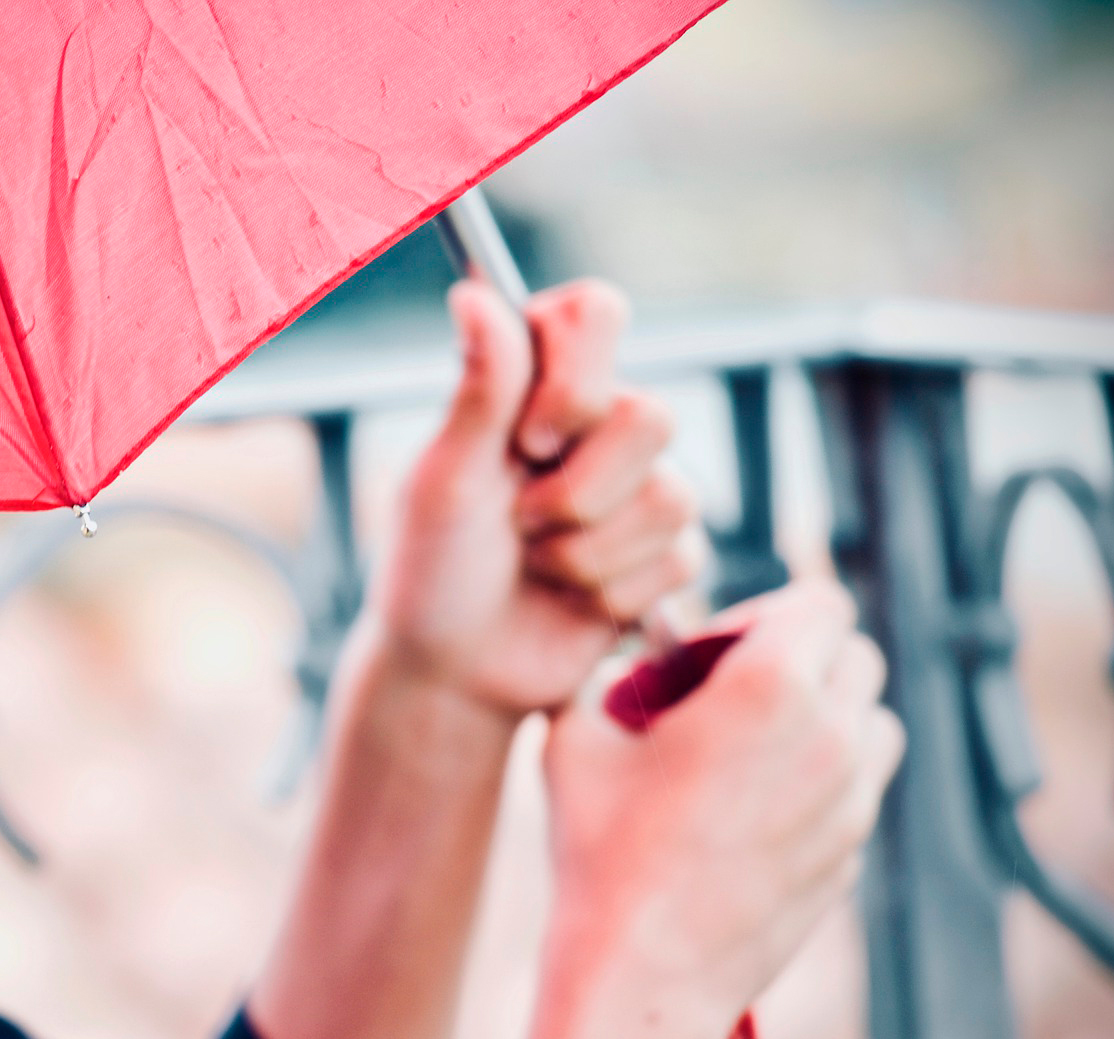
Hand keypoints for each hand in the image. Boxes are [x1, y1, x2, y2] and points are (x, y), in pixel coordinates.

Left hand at [368, 278, 706, 719]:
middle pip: (652, 415)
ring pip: (674, 496)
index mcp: (533, 383)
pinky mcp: (665, 552)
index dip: (574, 379)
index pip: (596, 313)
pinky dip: (610, 592)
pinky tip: (568, 601)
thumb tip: (473, 292)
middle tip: (518, 522)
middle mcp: (594, 423)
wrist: (454, 670)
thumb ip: (478, 389)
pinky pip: (682, 559)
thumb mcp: (443, 479)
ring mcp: (637, 486)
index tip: (526, 438)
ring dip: (585, 553)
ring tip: (534, 565)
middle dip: (576, 492)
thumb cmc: (431, 568)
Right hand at [542, 579, 906, 1014]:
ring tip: (757, 747)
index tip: (718, 650)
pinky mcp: (853, 853)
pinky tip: (754, 810)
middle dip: (802, 660)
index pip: (821, 603)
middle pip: (857, 655)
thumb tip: (634, 650)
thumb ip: (611, 669)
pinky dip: (823, 780)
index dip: (770, 614)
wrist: (643, 972)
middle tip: (733, 694)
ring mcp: (853, 801)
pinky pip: (858, 789)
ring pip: (873, 721)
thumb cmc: (601, 850)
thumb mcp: (576, 734)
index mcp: (769, 686)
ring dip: (828, 717)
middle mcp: (831, 736)